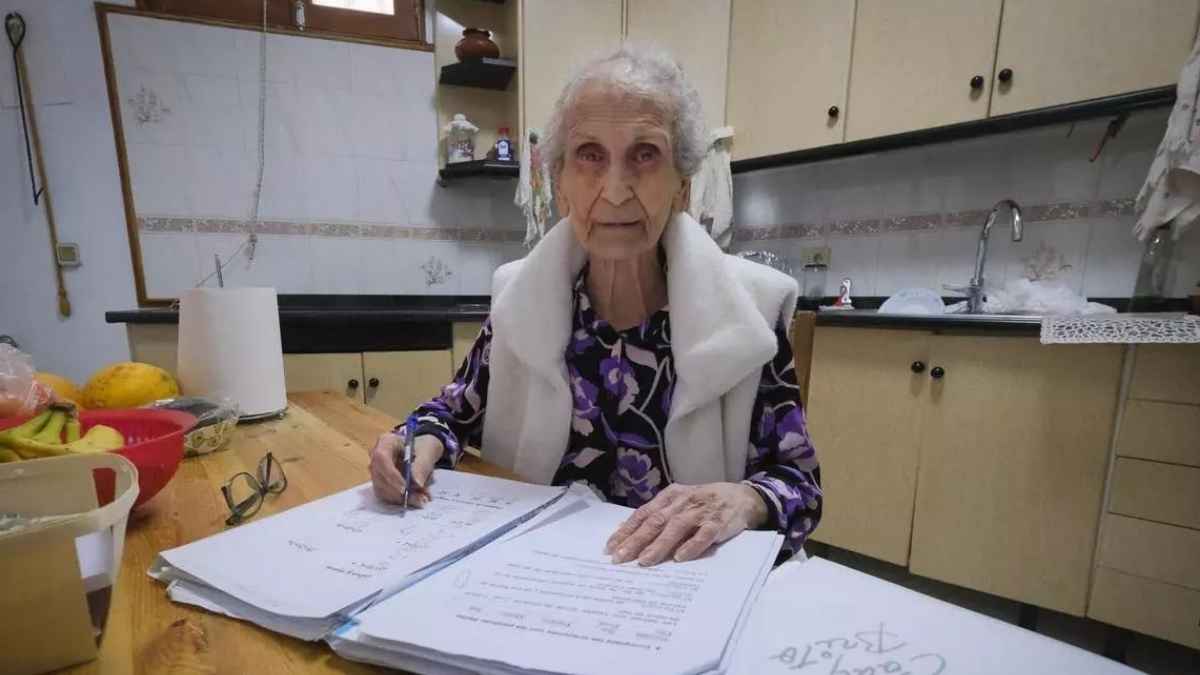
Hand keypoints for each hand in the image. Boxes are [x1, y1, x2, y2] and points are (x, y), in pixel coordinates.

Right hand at [368, 431, 440, 505]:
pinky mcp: (380, 483)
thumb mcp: (427, 453)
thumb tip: (417, 483)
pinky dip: (401, 500)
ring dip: (401, 498)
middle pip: (379, 477)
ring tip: (421, 499)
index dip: (391, 475)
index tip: (405, 488)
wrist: (422, 451)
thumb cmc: (422, 447)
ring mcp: (376, 471)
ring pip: (381, 489)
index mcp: (386, 442)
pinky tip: (415, 499)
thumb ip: (422, 466)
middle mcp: (376, 457)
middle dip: (399, 492)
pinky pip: (385, 495)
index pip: (381, 458)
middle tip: (420, 499)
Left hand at [605, 482, 767, 565]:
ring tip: (644, 561)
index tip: (610, 547)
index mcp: (670, 496)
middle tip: (620, 558)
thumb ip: (656, 514)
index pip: (643, 514)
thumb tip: (625, 529)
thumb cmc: (704, 502)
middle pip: (655, 522)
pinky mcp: (719, 523)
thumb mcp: (679, 502)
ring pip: (676, 528)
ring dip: (659, 545)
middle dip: (636, 541)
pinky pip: (704, 535)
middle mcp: (683, 502)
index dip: (626, 530)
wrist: (742, 497)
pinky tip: (680, 558)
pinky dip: (692, 546)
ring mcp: (701, 511)